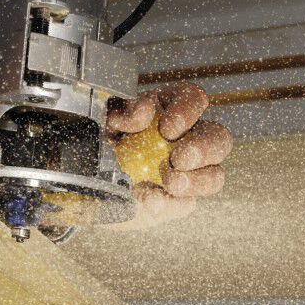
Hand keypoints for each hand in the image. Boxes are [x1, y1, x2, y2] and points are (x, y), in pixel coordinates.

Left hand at [107, 84, 231, 228]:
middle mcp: (189, 139)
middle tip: (178, 159)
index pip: (194, 100)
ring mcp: (190, 173)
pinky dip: (171, 204)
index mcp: (172, 108)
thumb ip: (123, 111)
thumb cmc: (99, 138)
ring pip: (214, 176)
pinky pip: (187, 204)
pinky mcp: (179, 201)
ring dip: (197, 181)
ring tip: (170, 184)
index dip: (188, 112)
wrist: (85, 178)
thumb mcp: (104, 119)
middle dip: (203, 149)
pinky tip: (152, 202)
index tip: (167, 129)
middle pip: (219, 139)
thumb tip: (144, 113)